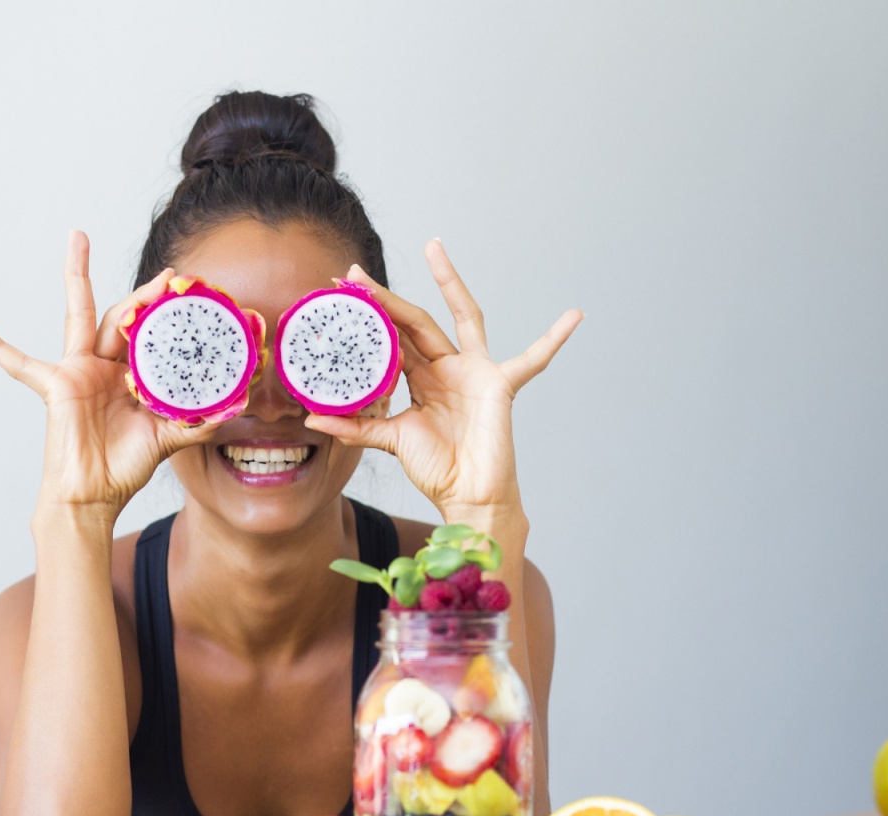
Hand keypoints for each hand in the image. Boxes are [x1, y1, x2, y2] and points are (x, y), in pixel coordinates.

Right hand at [0, 232, 223, 520]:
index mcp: (131, 377)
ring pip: (81, 315)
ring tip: (77, 239)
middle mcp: (106, 367)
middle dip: (146, 293)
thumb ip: (197, 421)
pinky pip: (19, 364)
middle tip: (170, 272)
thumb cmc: (124, 466)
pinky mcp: (55, 386)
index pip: (152, 337)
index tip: (193, 297)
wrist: (94, 495)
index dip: (170, 318)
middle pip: (124, 317)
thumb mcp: (168, 439)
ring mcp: (79, 371)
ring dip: (78, 276)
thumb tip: (236, 405)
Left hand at [304, 240, 582, 518]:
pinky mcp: (501, 385)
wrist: (469, 496)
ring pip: (460, 317)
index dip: (368, 316)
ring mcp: (476, 372)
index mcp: (423, 378)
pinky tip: (575, 316)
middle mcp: (448, 367)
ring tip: (434, 248)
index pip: (392, 337)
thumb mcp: (391, 441)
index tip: (339, 292)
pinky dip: (555, 339)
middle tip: (353, 272)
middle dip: (386, 297)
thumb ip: (357, 427)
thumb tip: (312, 420)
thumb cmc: (440, 469)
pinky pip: (533, 360)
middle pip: (416, 320)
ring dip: (450, 282)